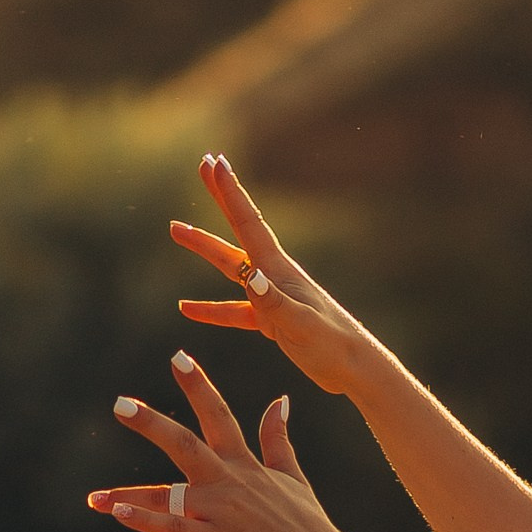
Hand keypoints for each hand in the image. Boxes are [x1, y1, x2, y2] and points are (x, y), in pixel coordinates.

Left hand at [88, 352, 385, 531]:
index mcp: (246, 464)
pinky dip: (146, 522)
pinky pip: (174, 530)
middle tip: (120, 404)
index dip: (198, 384)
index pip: (218, 414)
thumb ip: (277, 438)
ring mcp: (221, 511)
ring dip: (129, 494)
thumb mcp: (293, 476)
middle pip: (184, 443)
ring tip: (93, 497)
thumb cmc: (309, 526)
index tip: (178, 356)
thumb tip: (280, 399)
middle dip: (151, 423)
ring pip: (168, 494)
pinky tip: (118, 514)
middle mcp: (229, 481)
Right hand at [172, 155, 372, 395]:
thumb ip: (275, 303)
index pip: (248, 223)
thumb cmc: (333, 346)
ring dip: (204, 246)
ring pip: (230, 266)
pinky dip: (210, 308)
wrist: (355, 369)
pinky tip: (187, 308)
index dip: (229, 191)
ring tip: (176, 229)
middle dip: (220, 197)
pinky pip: (233, 310)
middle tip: (203, 164)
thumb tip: (251, 277)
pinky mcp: (271, 321)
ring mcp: (271, 297)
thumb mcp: (302, 325)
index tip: (214, 162)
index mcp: (279, 271)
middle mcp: (274, 276)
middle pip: (238, 230)